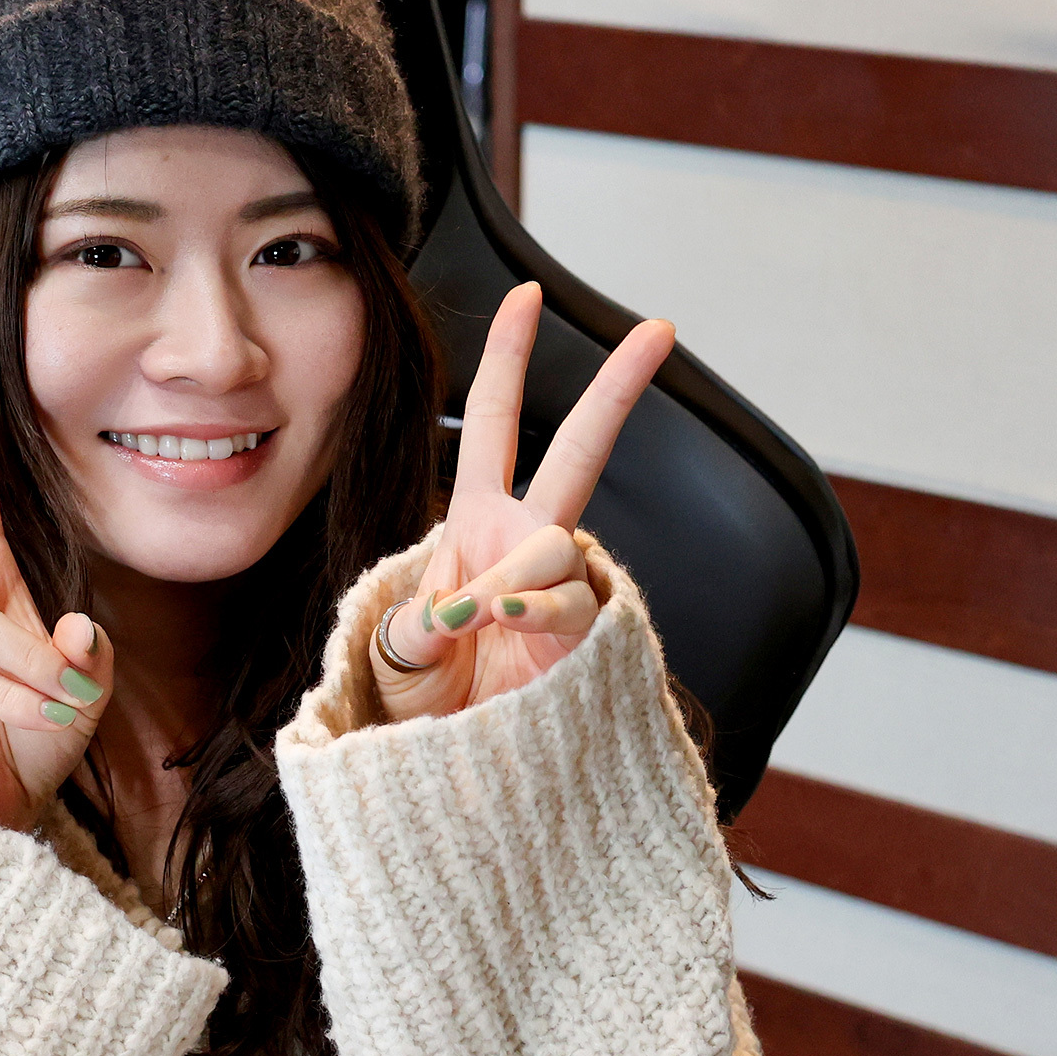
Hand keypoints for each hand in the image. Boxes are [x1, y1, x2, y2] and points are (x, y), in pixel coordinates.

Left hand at [373, 283, 671, 718]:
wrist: (449, 761)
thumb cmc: (422, 698)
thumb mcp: (396, 644)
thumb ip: (418, 620)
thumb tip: (460, 613)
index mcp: (476, 521)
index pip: (492, 425)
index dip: (508, 359)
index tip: (528, 295)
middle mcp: (525, 540)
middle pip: (579, 450)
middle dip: (617, 389)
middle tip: (660, 329)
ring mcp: (558, 583)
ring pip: (554, 546)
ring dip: (511, 578)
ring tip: (476, 618)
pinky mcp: (582, 633)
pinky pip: (569, 602)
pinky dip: (535, 609)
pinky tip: (506, 620)